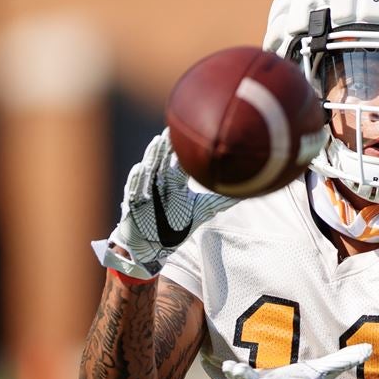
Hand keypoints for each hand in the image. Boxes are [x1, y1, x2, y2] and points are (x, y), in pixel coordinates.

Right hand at [97, 129, 236, 278]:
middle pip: (161, 163)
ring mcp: (146, 193)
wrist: (156, 246)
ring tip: (155, 144)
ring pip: (148, 172)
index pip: (178, 164)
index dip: (180, 151)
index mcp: (174, 183)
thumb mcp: (202, 211)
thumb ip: (220, 201)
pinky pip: (135, 191)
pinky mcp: (133, 205)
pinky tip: (140, 168)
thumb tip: (244, 194)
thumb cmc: (177, 224)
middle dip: (164, 148)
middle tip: (168, 132)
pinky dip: (137, 180)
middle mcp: (159, 184)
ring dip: (151, 158)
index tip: (186, 135)